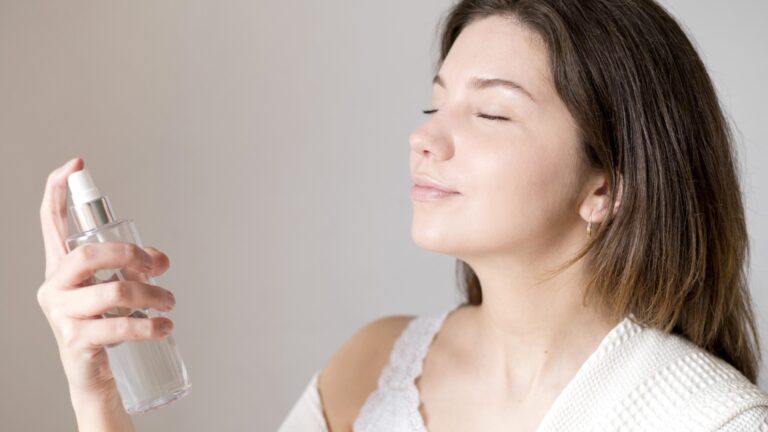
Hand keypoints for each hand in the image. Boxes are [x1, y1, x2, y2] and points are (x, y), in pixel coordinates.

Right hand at [36, 157, 175, 399]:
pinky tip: (164, 326)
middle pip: (89, 254)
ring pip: (113, 291)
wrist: (95, 376)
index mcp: (61, 267)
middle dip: (131, 256)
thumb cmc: (106, 325)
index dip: (58, 190)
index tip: (77, 165)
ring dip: (152, 295)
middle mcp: (54, 286)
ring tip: (169, 303)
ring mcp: (62, 313)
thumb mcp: (120, 288)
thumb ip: (138, 266)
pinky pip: (119, 327)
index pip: (50, 221)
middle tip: (156, 267)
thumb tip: (162, 258)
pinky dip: (150, 325)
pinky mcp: (76, 340)